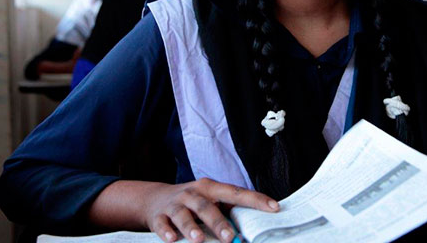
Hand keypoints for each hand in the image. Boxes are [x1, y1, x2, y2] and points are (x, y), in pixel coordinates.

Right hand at [143, 178, 278, 242]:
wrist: (153, 199)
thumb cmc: (192, 202)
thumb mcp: (210, 199)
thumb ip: (229, 209)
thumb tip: (254, 225)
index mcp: (211, 188)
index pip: (236, 193)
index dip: (255, 200)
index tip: (274, 208)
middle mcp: (193, 193)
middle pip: (207, 207)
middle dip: (219, 222)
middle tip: (231, 237)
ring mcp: (175, 205)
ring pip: (184, 215)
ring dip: (191, 227)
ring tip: (199, 240)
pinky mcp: (159, 216)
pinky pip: (162, 224)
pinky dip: (166, 231)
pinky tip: (171, 239)